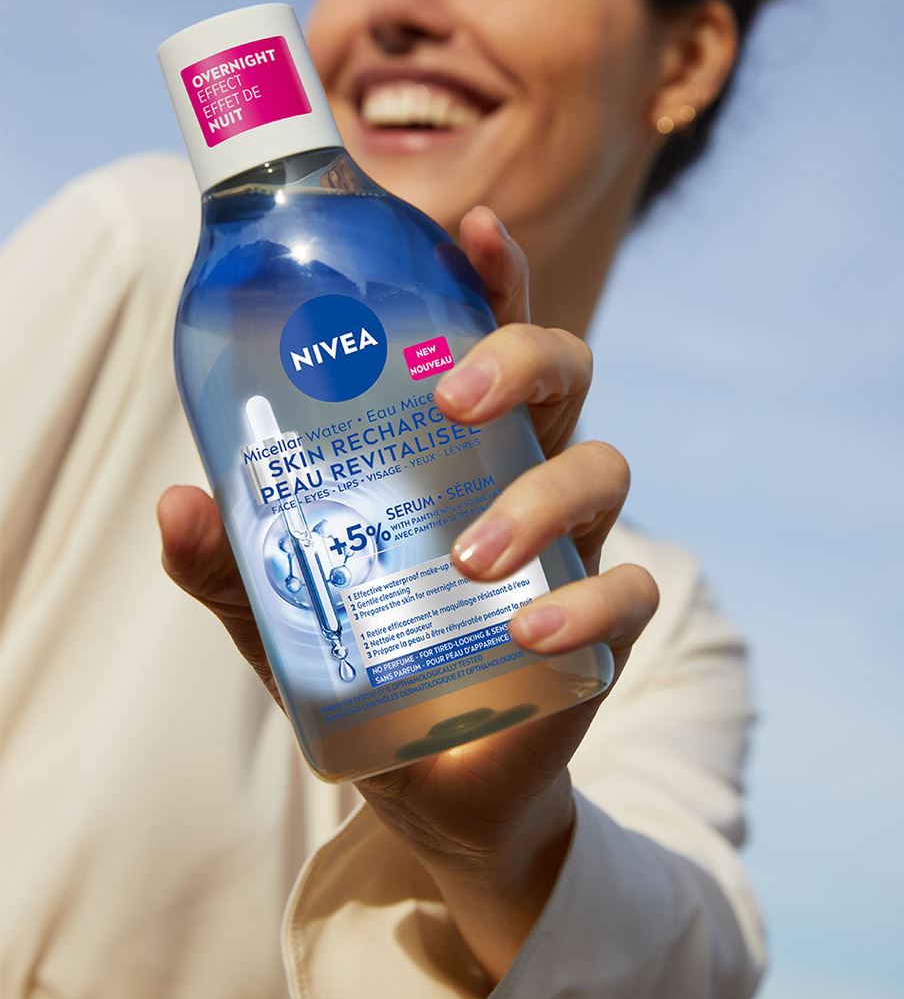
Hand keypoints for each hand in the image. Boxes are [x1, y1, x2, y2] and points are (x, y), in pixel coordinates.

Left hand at [157, 205, 658, 982]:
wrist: (425, 774)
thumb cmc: (360, 653)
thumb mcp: (279, 603)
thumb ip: (228, 558)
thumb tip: (179, 501)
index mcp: (459, 442)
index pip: (488, 331)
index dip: (491, 273)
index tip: (467, 225)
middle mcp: (526, 470)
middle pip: (566, 370)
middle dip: (521, 358)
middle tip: (453, 398)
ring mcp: (574, 544)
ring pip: (601, 469)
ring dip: (539, 501)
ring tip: (468, 557)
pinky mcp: (602, 625)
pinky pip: (629, 591)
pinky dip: (587, 605)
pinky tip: (528, 633)